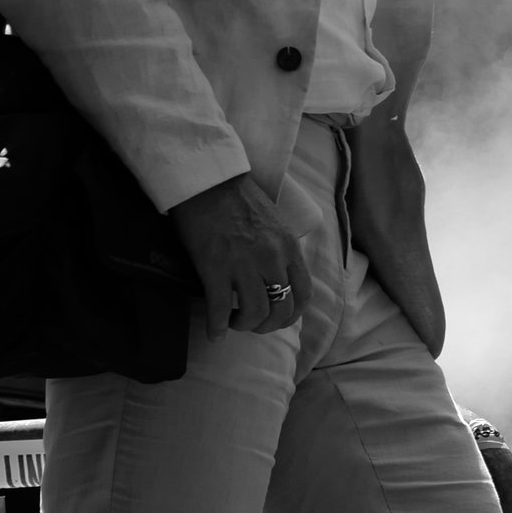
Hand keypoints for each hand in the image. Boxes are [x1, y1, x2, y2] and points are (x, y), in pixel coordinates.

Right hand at [169, 173, 311, 334]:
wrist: (208, 180)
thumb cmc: (238, 198)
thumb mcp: (275, 223)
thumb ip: (281, 249)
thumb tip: (279, 277)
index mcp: (289, 247)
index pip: (303, 294)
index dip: (292, 315)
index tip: (278, 319)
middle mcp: (272, 258)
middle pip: (281, 310)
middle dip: (267, 325)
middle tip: (252, 323)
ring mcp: (244, 264)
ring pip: (254, 314)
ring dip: (243, 325)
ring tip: (232, 322)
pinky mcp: (215, 267)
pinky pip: (219, 309)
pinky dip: (216, 327)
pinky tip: (213, 333)